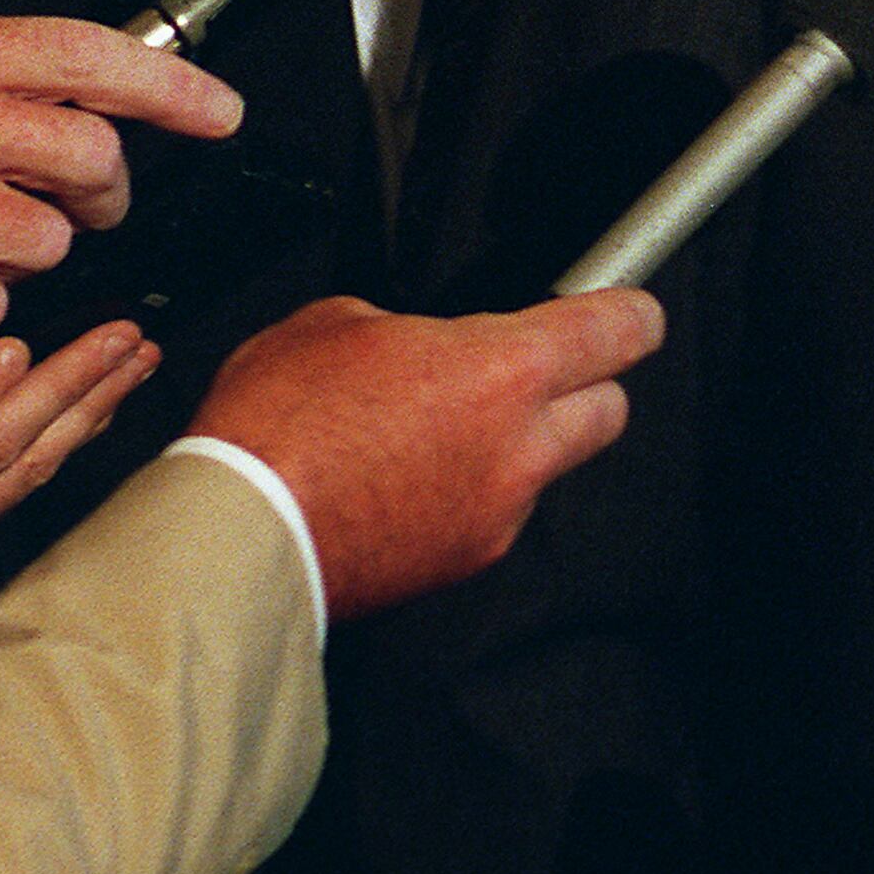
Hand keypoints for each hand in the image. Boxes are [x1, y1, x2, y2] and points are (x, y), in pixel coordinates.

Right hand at [191, 291, 665, 620]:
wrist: (239, 534)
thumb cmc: (277, 428)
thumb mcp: (335, 323)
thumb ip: (406, 325)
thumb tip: (415, 340)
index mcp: (505, 370)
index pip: (616, 332)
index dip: (632, 315)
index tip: (635, 313)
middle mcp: (519, 446)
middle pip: (610, 409)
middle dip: (585, 386)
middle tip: (536, 373)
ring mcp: (498, 511)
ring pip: (548, 468)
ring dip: (518, 447)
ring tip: (440, 432)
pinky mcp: (465, 560)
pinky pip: (496, 514)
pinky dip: (470, 494)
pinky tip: (409, 481)